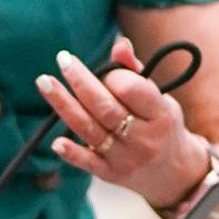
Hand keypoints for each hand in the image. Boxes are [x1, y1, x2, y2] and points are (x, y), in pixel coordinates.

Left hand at [37, 35, 209, 210]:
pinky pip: (88, 163)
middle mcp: (144, 139)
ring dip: (64, 105)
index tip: (106, 72)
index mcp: (160, 115)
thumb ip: (136, 72)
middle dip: (81, 81)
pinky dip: (72, 153)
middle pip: (105, 107)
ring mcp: (126, 159)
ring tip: (44, 82)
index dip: (113, 76)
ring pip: (90, 130)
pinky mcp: (111, 174)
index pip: (130, 89)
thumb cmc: (161, 124)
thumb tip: (118, 44)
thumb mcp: (160, 98)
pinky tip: (55, 141)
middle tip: (63, 59)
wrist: (174, 173)